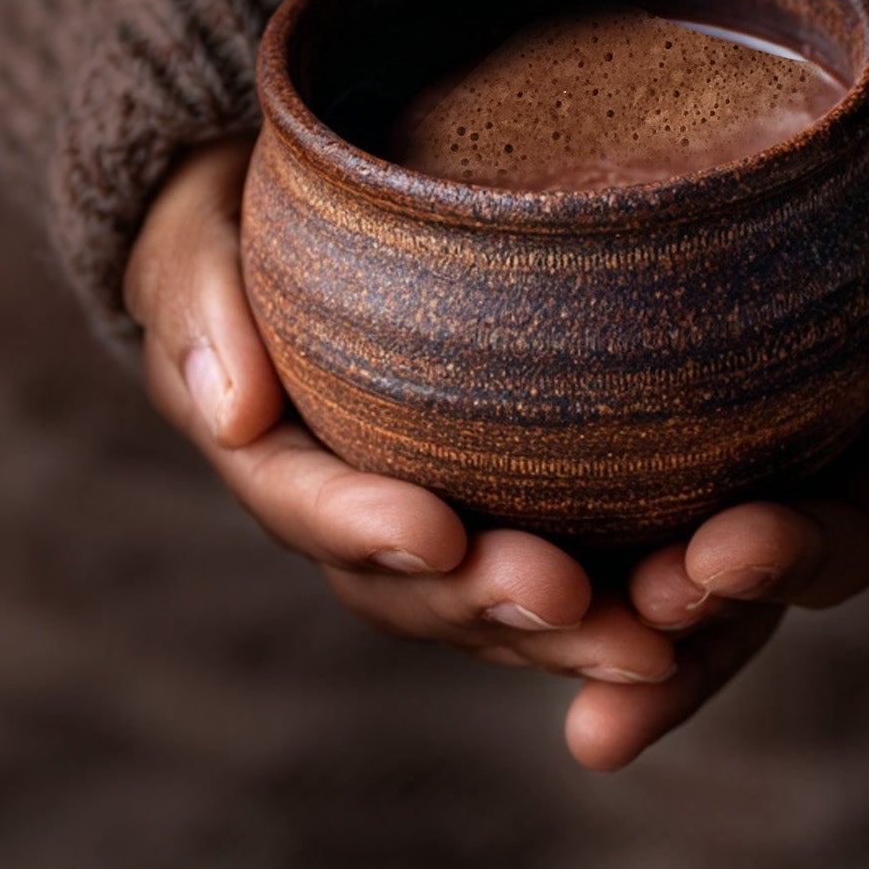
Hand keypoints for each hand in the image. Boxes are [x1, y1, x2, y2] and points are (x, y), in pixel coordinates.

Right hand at [124, 137, 675, 687]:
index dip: (363, 525)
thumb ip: (200, 302)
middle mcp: (343, 504)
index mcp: (265, 449)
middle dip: (482, 600)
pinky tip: (676, 617)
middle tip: (570, 601)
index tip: (434, 530)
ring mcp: (419, 509)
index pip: (303, 503)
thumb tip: (233, 412)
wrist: (275, 220)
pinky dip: (599, 600)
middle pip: (406, 583)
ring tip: (647, 648)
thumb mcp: (191, 237)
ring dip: (557, 634)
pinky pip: (540, 563)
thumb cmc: (231, 219)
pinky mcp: (490, 494)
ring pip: (481, 599)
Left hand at [567, 251, 868, 769]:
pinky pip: (587, 534)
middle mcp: (784, 528)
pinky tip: (455, 566)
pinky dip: (534, 566)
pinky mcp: (643, 484)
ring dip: (592, 632)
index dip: (786, 554)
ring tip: (535, 651)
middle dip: (681, 629)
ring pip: (645, 595)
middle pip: (727, 607)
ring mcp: (709, 512)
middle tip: (629, 623)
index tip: (726, 548)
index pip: (834, 542)